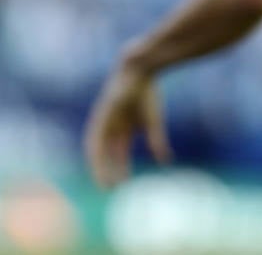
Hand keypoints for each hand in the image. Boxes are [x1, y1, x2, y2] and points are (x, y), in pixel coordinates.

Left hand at [83, 59, 171, 187]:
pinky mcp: (102, 113)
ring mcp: (104, 120)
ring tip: (102, 180)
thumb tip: (165, 161)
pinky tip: (96, 160)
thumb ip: (157, 142)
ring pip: (97, 147)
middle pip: (104, 153)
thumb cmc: (148, 95)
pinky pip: (95, 134)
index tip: (121, 184)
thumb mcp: (153, 123)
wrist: (141, 71)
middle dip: (106, 171)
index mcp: (121, 129)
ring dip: (98, 164)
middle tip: (108, 189)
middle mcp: (110, 127)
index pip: (116, 154)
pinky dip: (96, 149)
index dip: (117, 168)